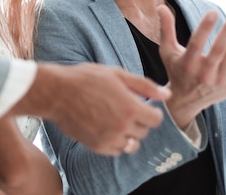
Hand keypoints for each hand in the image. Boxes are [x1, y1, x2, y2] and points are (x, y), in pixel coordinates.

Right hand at [21, 62, 170, 155]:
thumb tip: (167, 94)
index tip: (143, 105)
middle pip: (144, 131)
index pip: (156, 119)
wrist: (57, 92)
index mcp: (130, 107)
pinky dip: (116, 142)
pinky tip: (107, 128)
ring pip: (132, 144)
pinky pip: (117, 151)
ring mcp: (109, 139)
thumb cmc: (87, 79)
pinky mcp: (97, 146)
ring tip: (116, 119)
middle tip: (126, 108)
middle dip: (140, 120)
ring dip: (129, 133)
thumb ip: (145, 85)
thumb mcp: (118, 74)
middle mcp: (122, 126)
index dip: (152, 111)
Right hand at [158, 6, 225, 129]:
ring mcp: (219, 81)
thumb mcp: (167, 51)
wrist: (187, 101)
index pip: (196, 44)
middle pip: (218, 50)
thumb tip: (161, 6)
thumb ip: (166, 29)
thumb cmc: (176, 70)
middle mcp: (203, 75)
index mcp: (186, 65)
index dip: (205, 27)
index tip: (213, 11)